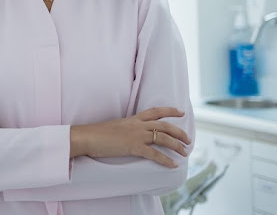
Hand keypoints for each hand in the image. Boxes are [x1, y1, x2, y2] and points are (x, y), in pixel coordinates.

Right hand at [70, 107, 190, 167]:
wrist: (87, 136)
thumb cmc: (97, 133)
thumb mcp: (115, 127)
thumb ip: (126, 129)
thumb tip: (130, 135)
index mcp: (133, 119)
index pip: (155, 111)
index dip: (170, 111)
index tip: (181, 112)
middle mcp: (137, 125)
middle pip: (164, 125)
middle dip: (179, 132)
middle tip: (188, 139)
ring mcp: (136, 135)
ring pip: (163, 138)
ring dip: (176, 145)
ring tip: (184, 152)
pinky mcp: (133, 147)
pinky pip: (154, 154)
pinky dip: (165, 160)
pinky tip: (173, 165)